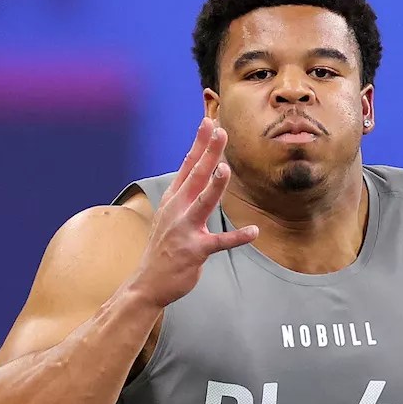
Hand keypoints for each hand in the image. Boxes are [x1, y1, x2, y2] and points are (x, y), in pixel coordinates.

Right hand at [127, 119, 258, 308]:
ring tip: (225, 169)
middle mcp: (177, 210)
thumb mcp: (170, 214)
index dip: (199, 143)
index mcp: (173, 199)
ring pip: (203, 204)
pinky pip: (219, 243)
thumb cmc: (165, 246)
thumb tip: (199, 169)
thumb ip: (185, 193)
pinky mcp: (195, 251)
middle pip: (195, 176)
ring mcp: (185, 230)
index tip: (208, 121)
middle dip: (208, 153)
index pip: (188, 165)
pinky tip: (254, 231)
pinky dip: (237, 238)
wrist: (148, 281)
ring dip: (214, 186)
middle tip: (220, 131)